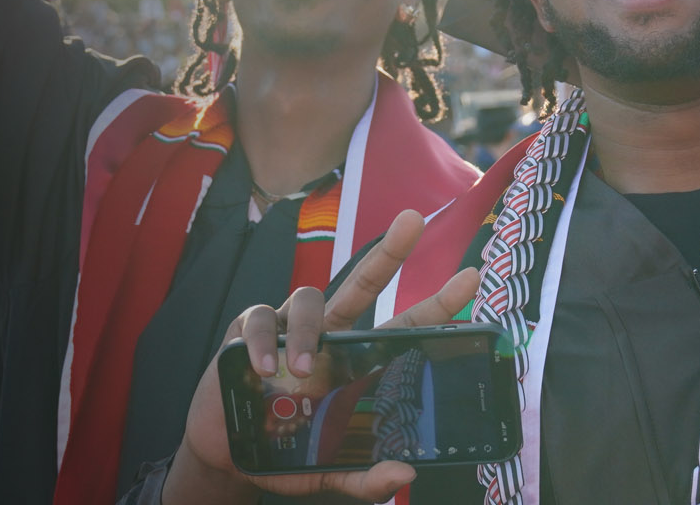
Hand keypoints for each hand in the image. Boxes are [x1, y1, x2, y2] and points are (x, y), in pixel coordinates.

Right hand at [164, 210, 480, 503]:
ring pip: (309, 297)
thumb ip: (365, 478)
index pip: (402, 325)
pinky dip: (265, 340)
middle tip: (414, 221)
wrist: (227, 454)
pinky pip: (259, 317)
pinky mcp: (248, 331)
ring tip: (301, 370)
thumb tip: (404, 475)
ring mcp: (288, 329)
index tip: (471, 278)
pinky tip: (265, 370)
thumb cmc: (284, 453)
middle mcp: (327, 337)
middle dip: (389, 251)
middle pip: (362, 283)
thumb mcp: (329, 470)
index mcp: (355, 363)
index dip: (436, 303)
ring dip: (308, 330)